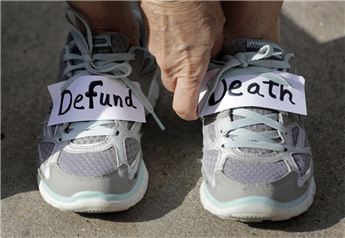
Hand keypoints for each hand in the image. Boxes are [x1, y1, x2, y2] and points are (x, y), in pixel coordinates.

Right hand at [139, 0, 224, 119]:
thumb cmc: (195, 5)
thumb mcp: (216, 28)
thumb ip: (213, 48)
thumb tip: (212, 55)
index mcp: (189, 68)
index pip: (183, 105)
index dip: (190, 112)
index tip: (196, 111)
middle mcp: (170, 66)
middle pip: (174, 88)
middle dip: (185, 85)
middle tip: (197, 72)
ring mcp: (157, 53)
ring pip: (167, 68)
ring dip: (177, 64)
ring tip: (188, 44)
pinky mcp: (149, 41)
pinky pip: (160, 52)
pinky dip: (169, 48)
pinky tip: (178, 31)